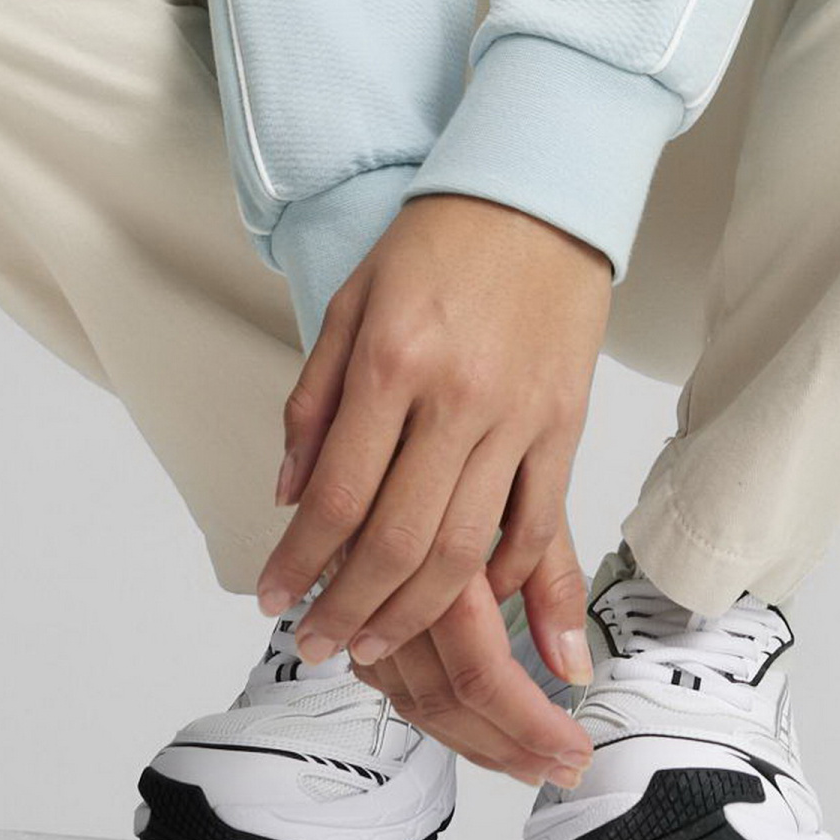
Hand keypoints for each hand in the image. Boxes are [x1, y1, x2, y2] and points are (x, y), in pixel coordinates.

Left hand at [253, 191, 611, 783]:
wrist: (537, 193)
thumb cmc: (436, 240)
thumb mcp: (351, 302)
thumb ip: (314, 400)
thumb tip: (290, 495)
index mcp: (393, 362)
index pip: (339, 496)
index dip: (301, 562)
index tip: (275, 600)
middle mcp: (457, 398)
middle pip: (401, 542)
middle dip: (351, 611)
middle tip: (319, 647)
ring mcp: (518, 416)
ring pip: (468, 550)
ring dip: (417, 614)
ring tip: (377, 643)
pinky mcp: (564, 423)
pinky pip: (539, 523)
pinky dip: (510, 583)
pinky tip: (474, 612)